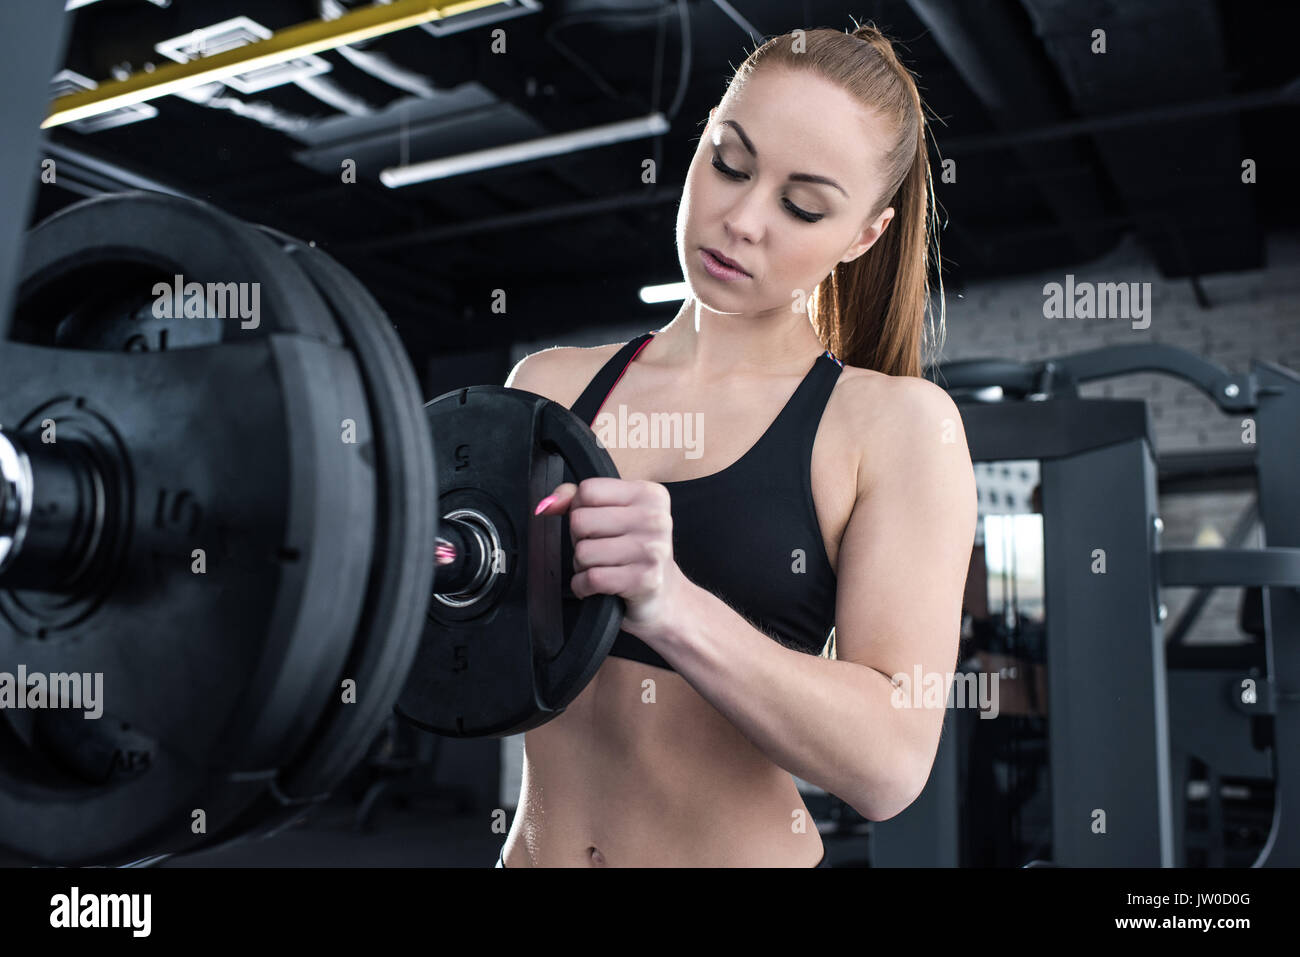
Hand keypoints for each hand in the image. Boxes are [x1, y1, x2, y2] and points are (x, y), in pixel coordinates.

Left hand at [534, 477, 685, 639]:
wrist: (664, 597)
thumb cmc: (632, 552)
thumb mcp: (612, 515)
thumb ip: (578, 500)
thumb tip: (548, 504)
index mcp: (648, 494)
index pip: (588, 491)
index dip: (581, 510)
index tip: (597, 525)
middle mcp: (655, 518)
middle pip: (580, 521)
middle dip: (580, 540)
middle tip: (599, 550)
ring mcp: (652, 549)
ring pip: (583, 552)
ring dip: (582, 566)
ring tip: (602, 567)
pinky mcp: (645, 580)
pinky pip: (591, 578)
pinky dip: (583, 586)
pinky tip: (598, 586)